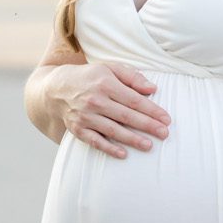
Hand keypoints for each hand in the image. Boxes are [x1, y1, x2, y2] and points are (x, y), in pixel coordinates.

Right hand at [55, 62, 170, 156]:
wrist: (56, 89)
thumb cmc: (90, 77)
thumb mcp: (109, 68)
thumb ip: (132, 76)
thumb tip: (152, 89)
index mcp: (105, 83)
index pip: (134, 99)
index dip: (152, 110)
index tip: (167, 119)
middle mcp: (95, 100)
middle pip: (126, 116)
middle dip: (147, 126)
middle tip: (164, 134)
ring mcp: (85, 116)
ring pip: (113, 130)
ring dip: (132, 139)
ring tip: (149, 146)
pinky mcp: (77, 129)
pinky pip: (95, 141)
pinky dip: (108, 148)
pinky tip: (123, 154)